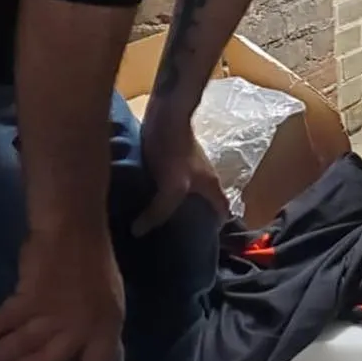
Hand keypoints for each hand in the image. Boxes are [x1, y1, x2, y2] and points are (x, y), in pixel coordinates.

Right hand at [0, 223, 124, 360]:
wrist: (75, 227)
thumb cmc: (91, 260)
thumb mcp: (106, 298)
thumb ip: (93, 327)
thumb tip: (75, 355)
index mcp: (110, 323)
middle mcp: (86, 324)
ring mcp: (59, 313)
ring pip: (22, 345)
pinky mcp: (32, 299)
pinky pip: (4, 322)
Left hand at [134, 120, 228, 236]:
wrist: (165, 116)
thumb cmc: (175, 150)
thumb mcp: (172, 186)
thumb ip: (160, 211)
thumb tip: (138, 232)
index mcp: (211, 185)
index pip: (223, 212)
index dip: (216, 229)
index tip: (201, 244)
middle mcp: (204, 179)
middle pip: (203, 204)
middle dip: (193, 220)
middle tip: (173, 236)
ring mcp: (188, 168)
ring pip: (185, 194)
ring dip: (174, 206)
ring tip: (155, 219)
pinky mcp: (170, 160)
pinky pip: (168, 184)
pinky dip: (160, 194)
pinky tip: (144, 199)